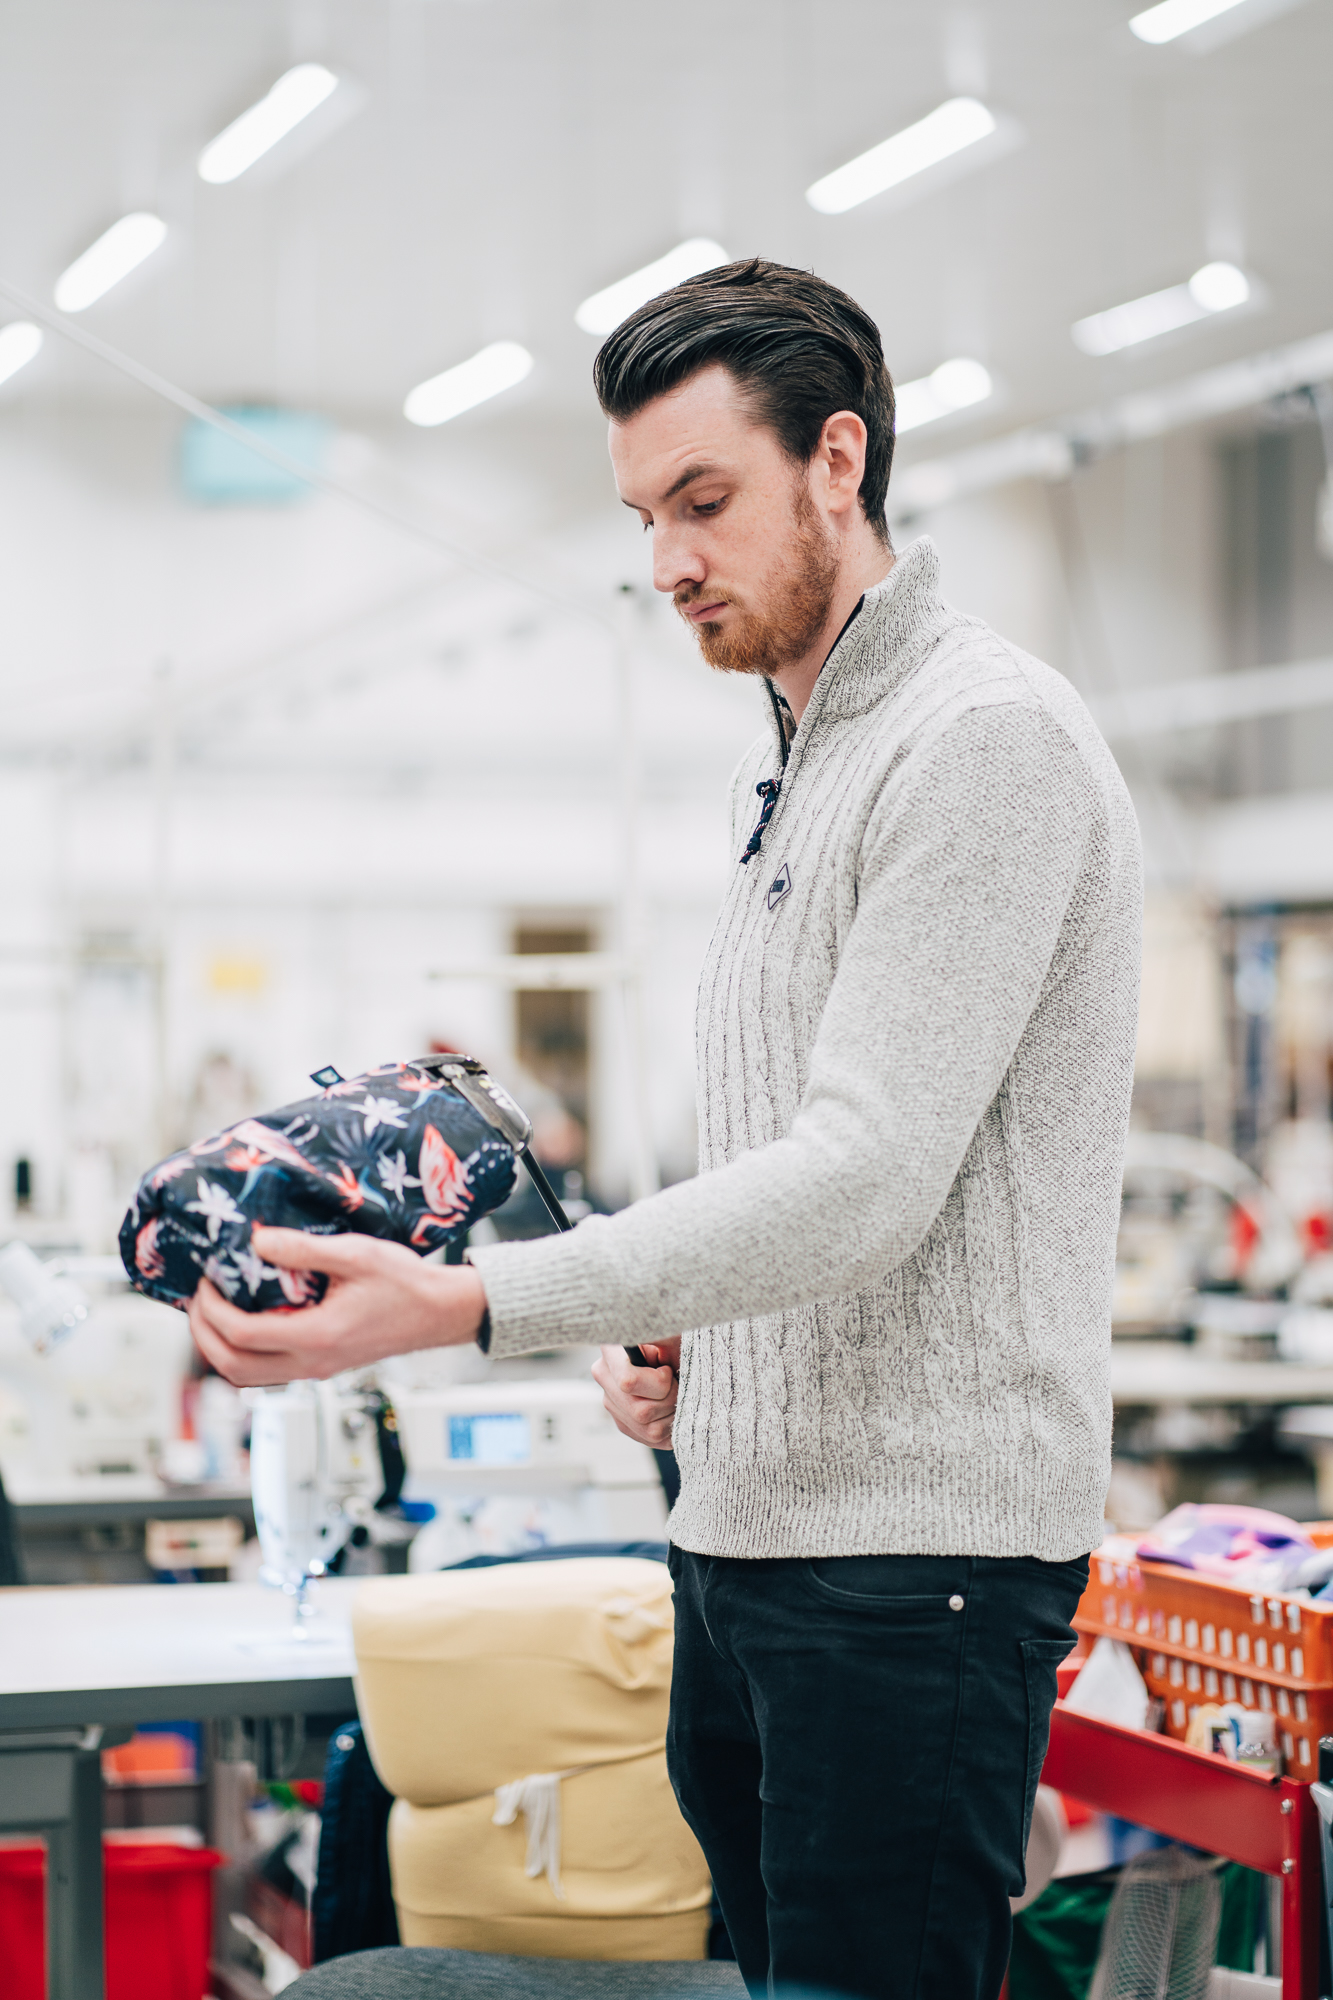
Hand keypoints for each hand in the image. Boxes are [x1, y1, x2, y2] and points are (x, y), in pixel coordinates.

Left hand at [187, 1227, 485, 1385]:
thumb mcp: (355, 1254)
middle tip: (196, 1301)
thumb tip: (258, 1241)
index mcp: (317, 1337)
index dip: (211, 1311)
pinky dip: (243, 1353)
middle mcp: (312, 1362)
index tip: (204, 1284)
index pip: (242, 1335)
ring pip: (247, 1377)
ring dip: (219, 1349)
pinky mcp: (321, 1366)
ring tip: (211, 1314)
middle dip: (202, 1336)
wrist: (439, 1312)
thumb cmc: (406, 1284)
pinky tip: (245, 1322)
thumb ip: (303, 1249)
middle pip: (233, 1368)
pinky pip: (267, 1372)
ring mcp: (316, 1369)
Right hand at [592, 1338, 680, 1450]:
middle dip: (669, 1400)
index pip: (628, 1382)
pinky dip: (670, 1428)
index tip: (667, 1369)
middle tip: (678, 1384)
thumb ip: (661, 1338)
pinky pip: (649, 1439)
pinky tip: (671, 1409)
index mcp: (612, 1349)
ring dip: (672, 1414)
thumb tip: (652, 1347)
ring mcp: (611, 1401)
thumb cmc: (677, 1340)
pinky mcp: (622, 1421)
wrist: (680, 1353)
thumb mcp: (672, 1334)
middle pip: (641, 1412)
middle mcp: (604, 1376)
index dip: (658, 1382)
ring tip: (675, 1394)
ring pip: (648, 1429)